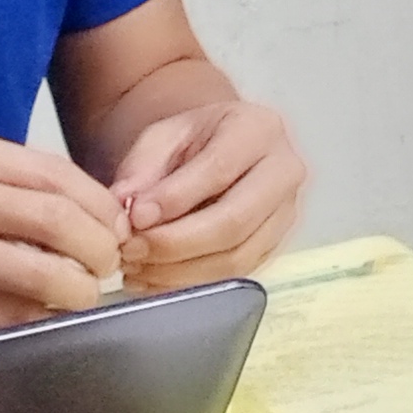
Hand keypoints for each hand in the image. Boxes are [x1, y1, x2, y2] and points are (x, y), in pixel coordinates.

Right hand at [0, 130, 123, 341]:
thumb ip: (12, 183)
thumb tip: (96, 212)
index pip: (59, 175)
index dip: (102, 207)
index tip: (115, 228)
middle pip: (61, 222)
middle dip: (101, 250)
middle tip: (108, 266)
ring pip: (45, 275)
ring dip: (80, 291)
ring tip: (81, 294)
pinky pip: (12, 315)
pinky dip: (40, 317)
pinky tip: (41, 313)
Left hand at [109, 101, 307, 283]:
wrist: (222, 151)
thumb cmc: (194, 141)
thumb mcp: (162, 137)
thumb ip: (142, 168)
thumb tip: (127, 209)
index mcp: (259, 129)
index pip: (220, 168)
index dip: (175, 198)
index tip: (134, 216)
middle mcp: (284, 173)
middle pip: (234, 222)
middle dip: (175, 243)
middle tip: (130, 249)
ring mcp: (285, 215)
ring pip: (235, 258)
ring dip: (178, 271)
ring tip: (136, 266)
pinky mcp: (275, 248)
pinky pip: (233, 277)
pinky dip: (188, 283)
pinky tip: (154, 277)